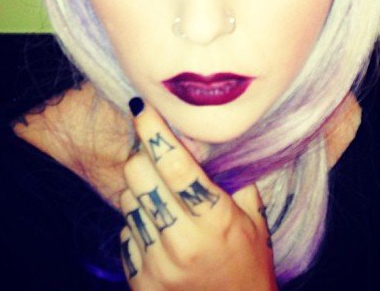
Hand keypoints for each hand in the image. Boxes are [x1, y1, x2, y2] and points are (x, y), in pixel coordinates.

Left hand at [119, 98, 276, 290]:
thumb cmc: (250, 262)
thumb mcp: (253, 216)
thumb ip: (230, 176)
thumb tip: (199, 137)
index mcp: (215, 221)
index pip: (176, 165)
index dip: (155, 130)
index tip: (142, 107)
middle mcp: (182, 242)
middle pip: (138, 175)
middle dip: (142, 155)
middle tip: (155, 154)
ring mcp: (157, 265)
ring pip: (128, 200)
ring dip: (141, 189)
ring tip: (164, 196)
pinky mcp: (140, 282)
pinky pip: (126, 232)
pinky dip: (138, 221)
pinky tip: (160, 228)